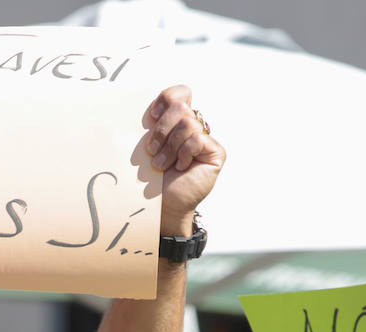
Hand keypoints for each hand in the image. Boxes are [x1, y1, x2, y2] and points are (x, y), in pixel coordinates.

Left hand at [142, 86, 224, 234]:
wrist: (161, 204)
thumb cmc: (151, 177)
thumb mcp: (148, 144)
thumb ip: (154, 122)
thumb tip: (152, 107)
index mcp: (178, 121)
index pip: (180, 93)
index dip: (165, 99)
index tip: (150, 117)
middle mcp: (195, 127)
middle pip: (180, 106)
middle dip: (161, 130)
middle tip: (152, 150)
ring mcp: (207, 139)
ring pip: (187, 124)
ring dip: (169, 147)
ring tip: (162, 165)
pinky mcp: (216, 152)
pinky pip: (197, 138)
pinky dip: (184, 153)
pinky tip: (181, 167)